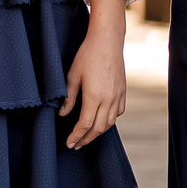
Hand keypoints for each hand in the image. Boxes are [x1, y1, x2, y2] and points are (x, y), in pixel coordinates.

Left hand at [62, 0, 129, 149]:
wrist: (107, 41)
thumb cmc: (87, 56)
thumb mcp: (72, 76)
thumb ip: (69, 98)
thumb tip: (63, 114)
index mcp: (94, 97)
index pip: (85, 125)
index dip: (76, 136)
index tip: (69, 144)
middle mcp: (109, 100)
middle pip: (98, 128)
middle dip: (86, 139)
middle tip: (76, 145)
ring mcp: (118, 96)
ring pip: (110, 123)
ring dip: (98, 132)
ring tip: (87, 136)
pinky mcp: (123, 91)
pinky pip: (118, 112)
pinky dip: (109, 120)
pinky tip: (101, 121)